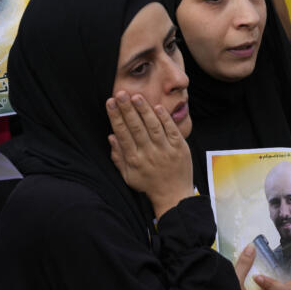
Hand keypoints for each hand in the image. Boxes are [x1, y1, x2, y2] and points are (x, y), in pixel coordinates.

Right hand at [106, 91, 193, 217]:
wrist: (174, 195)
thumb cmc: (149, 184)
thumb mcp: (128, 176)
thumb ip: (118, 157)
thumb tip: (111, 137)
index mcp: (134, 160)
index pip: (123, 134)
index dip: (116, 117)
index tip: (110, 103)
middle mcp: (149, 154)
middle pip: (136, 128)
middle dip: (127, 109)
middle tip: (120, 93)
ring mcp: (165, 151)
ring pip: (153, 127)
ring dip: (144, 110)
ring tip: (136, 97)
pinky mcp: (180, 149)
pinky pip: (171, 131)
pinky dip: (164, 118)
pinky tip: (157, 107)